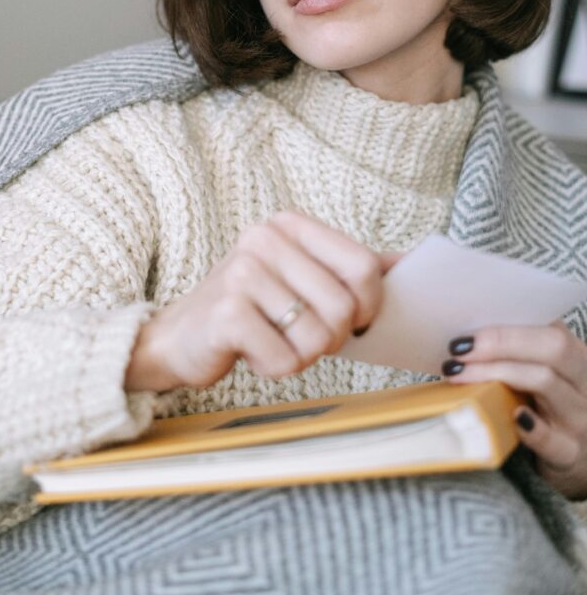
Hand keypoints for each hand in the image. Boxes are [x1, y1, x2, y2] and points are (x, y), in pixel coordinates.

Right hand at [125, 211, 393, 392]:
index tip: (352, 320)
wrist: (180, 336)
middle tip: (300, 335)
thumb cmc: (252, 309)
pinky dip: (275, 368)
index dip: (370, 305)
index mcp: (289, 225)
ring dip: (301, 356)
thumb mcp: (300, 276)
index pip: (364, 265)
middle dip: (332, 338)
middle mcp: (264, 239)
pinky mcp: (227, 313)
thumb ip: (353, 269)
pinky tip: (250, 352)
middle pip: (344, 307)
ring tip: (272, 340)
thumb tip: (414, 262)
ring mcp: (242, 274)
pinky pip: (286, 360)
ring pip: (317, 339)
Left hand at [441, 322, 586, 498]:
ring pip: (545, 382)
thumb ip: (521, 353)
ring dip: (495, 374)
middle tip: (457, 352)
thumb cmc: (550, 407)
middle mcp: (585, 382)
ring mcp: (582, 417)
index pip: (550, 332)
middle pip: (552, 349)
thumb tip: (468, 336)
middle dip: (500, 345)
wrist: (576, 455)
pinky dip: (528, 425)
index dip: (507, 331)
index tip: (466, 335)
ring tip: (459, 375)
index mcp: (579, 357)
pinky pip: (550, 438)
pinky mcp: (572, 452)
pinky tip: (509, 416)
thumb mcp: (546, 375)